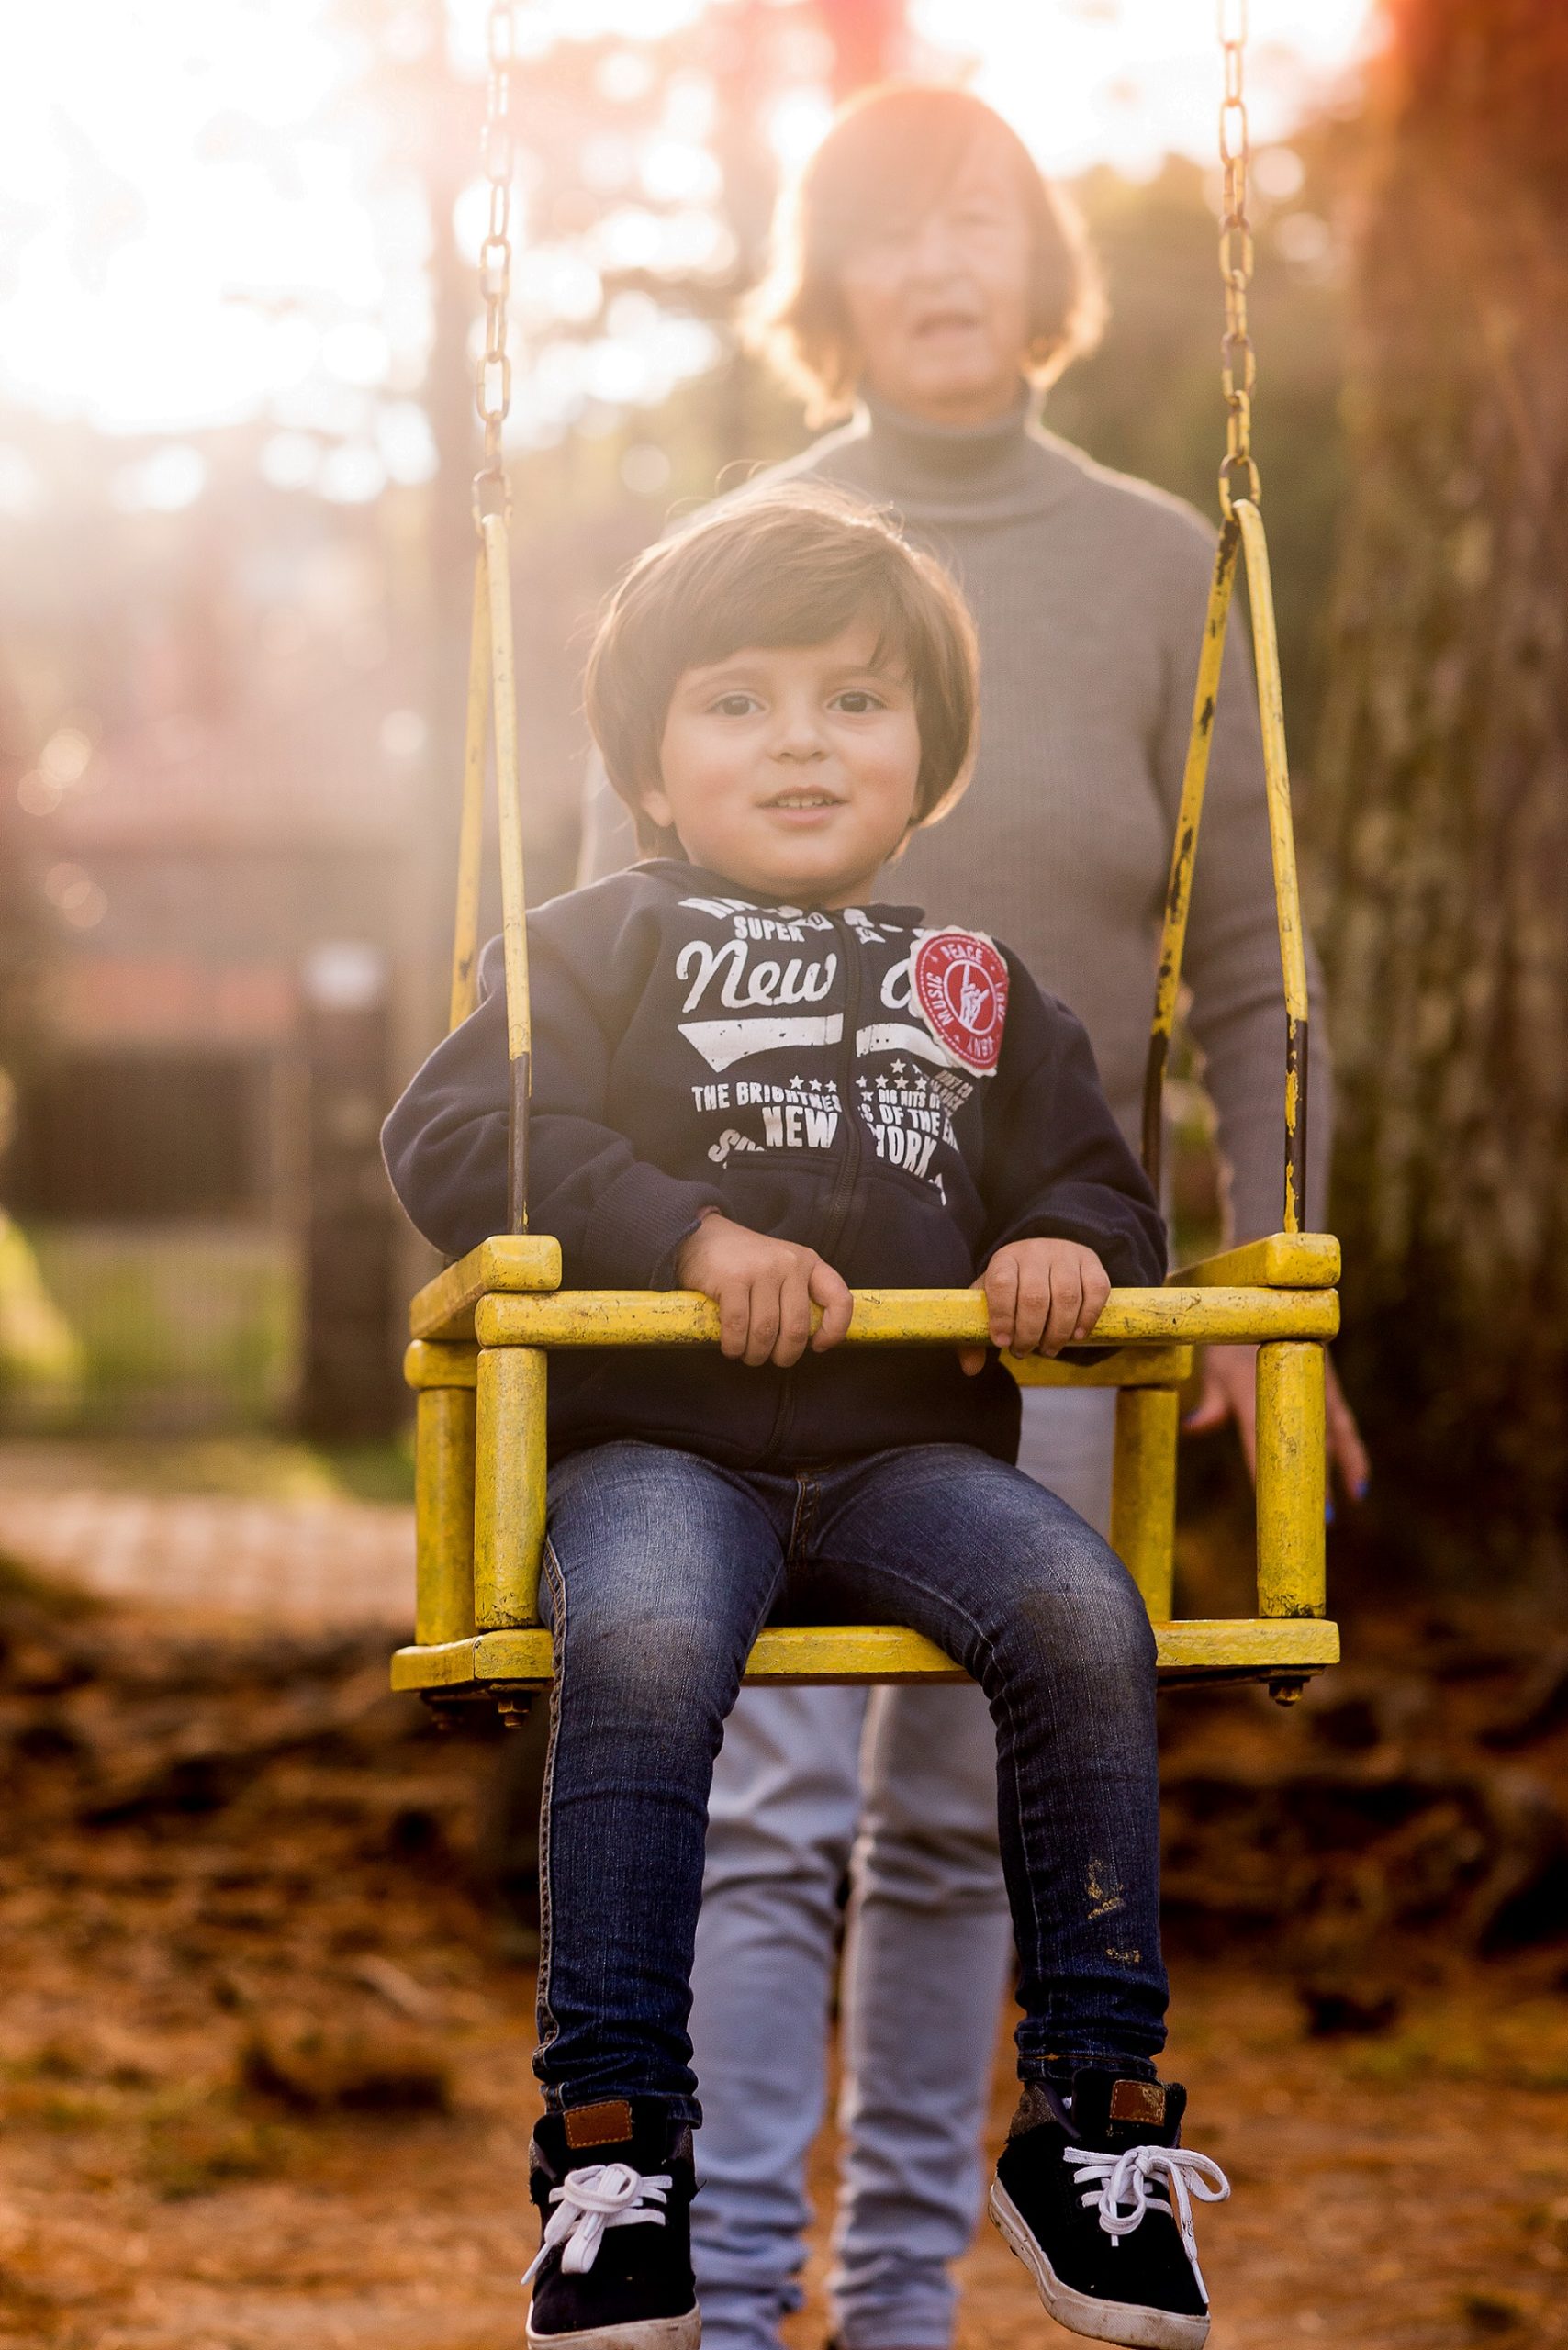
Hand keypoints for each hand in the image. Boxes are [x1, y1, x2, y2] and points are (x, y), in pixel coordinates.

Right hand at [674, 1212, 853, 1367]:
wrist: (702, 1235)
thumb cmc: (745, 1262)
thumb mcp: (782, 1267)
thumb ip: (798, 1294)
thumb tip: (810, 1340)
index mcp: (808, 1262)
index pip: (839, 1299)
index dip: (834, 1331)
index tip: (818, 1346)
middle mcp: (789, 1263)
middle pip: (797, 1328)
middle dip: (784, 1355)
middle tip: (772, 1359)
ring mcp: (761, 1270)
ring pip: (766, 1331)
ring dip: (756, 1354)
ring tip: (747, 1354)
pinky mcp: (732, 1279)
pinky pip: (739, 1327)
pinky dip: (734, 1346)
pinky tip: (731, 1347)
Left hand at [959, 1238, 1110, 1376]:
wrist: (1045, 1259)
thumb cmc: (1014, 1288)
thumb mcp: (989, 1303)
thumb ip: (975, 1336)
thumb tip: (971, 1369)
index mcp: (1005, 1259)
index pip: (1001, 1284)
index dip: (1002, 1316)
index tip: (1002, 1342)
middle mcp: (1035, 1252)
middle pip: (1035, 1297)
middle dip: (1029, 1333)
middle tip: (1023, 1352)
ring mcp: (1066, 1255)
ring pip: (1066, 1297)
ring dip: (1058, 1332)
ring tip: (1048, 1349)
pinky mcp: (1091, 1263)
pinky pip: (1096, 1291)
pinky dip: (1087, 1318)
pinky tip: (1076, 1336)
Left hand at [1183, 1343, 1368, 1503]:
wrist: (1270, 1293)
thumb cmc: (1233, 1333)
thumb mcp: (1213, 1364)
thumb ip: (1210, 1402)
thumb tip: (1191, 1429)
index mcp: (1251, 1386)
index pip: (1258, 1438)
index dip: (1263, 1472)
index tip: (1270, 1503)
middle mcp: (1290, 1386)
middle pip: (1305, 1442)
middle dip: (1315, 1480)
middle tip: (1322, 1517)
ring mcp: (1314, 1384)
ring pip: (1333, 1434)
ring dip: (1341, 1469)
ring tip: (1351, 1500)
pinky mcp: (1329, 1384)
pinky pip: (1343, 1424)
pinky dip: (1352, 1453)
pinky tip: (1358, 1484)